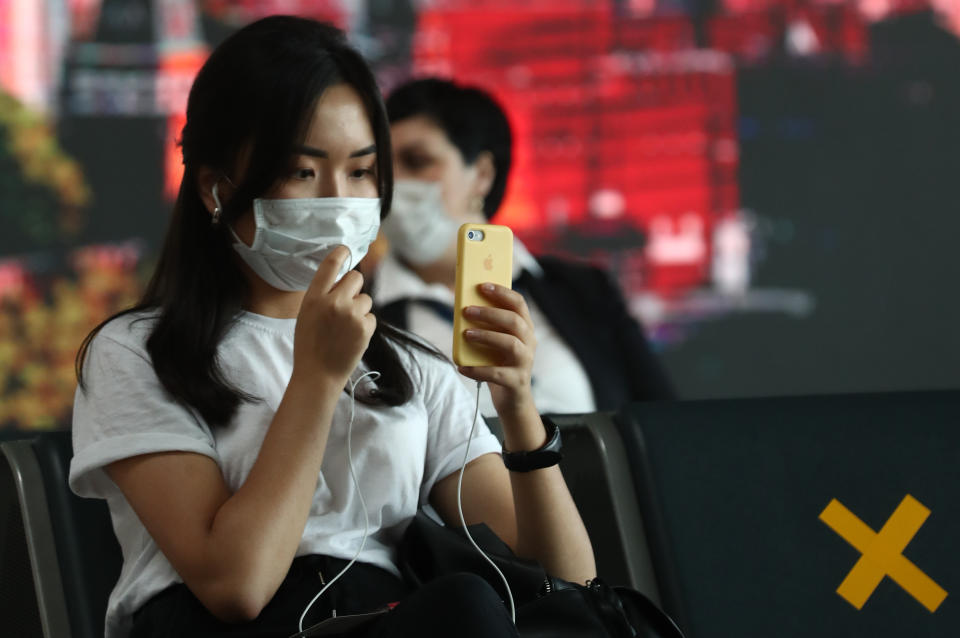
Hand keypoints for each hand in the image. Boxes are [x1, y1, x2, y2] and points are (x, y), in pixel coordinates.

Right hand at [292, 246, 375, 385]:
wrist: (319, 375)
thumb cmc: (309, 344)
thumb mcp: (306, 314)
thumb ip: (322, 295)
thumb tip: (343, 280)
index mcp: (314, 298)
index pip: (330, 265)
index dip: (341, 253)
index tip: (346, 249)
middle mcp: (334, 302)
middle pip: (356, 277)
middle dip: (354, 286)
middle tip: (346, 301)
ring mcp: (352, 315)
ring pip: (366, 298)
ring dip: (359, 308)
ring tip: (345, 326)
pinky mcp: (366, 328)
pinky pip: (371, 316)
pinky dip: (364, 324)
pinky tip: (351, 336)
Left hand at [457, 283, 536, 417]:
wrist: (512, 399)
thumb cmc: (499, 363)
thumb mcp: (495, 342)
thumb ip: (486, 326)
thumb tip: (462, 307)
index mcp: (524, 328)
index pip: (519, 304)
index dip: (502, 293)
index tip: (482, 286)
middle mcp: (529, 342)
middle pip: (514, 321)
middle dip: (490, 313)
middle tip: (467, 310)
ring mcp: (525, 362)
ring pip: (510, 344)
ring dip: (486, 336)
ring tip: (466, 334)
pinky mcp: (517, 381)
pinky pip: (497, 373)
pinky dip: (477, 370)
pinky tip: (462, 367)